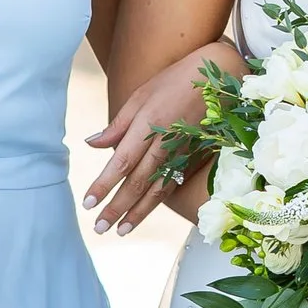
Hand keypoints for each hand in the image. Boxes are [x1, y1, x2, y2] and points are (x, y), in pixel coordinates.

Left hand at [85, 49, 236, 234]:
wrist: (220, 77)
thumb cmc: (174, 81)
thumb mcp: (141, 95)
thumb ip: (117, 125)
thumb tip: (92, 144)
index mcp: (148, 125)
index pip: (121, 163)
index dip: (104, 185)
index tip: (88, 204)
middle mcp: (165, 144)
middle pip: (137, 183)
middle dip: (117, 208)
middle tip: (99, 228)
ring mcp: (182, 153)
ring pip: (157, 190)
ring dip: (137, 213)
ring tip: (121, 230)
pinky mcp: (193, 158)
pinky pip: (173, 185)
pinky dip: (157, 202)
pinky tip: (144, 213)